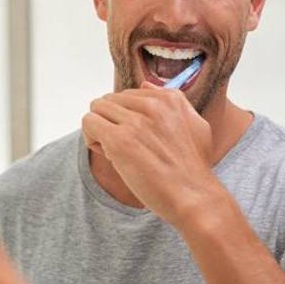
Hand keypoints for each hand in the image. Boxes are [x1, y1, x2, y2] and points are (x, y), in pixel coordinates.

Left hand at [82, 82, 221, 228]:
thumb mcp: (195, 125)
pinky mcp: (120, 140)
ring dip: (100, 129)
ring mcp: (135, 122)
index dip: (126, 117)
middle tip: (124, 146)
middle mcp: (152, 105)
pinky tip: (107, 154)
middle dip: (111, 122)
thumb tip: (145, 85)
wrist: (195, 198)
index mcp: (169, 98)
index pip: (128, 95)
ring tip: (114, 150)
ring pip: (97, 108)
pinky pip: (89, 122)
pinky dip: (91, 138)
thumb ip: (173, 101)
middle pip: (109, 100)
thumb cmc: (193, 168)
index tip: (136, 137)